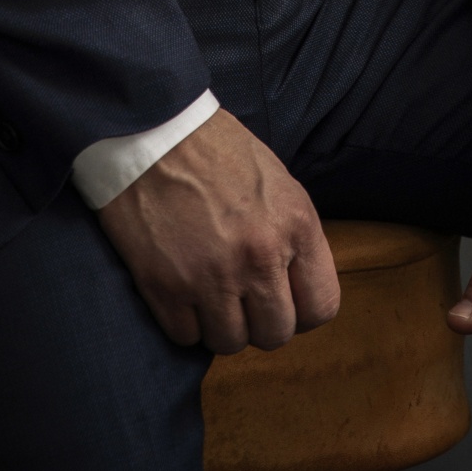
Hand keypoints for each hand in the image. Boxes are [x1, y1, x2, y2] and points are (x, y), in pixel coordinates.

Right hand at [97, 106, 340, 353]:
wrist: (150, 128)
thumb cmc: (213, 147)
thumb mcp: (276, 180)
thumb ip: (292, 235)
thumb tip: (296, 284)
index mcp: (294, 225)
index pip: (321, 307)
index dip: (301, 308)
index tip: (281, 297)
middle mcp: (259, 257)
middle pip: (275, 334)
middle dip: (258, 319)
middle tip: (240, 294)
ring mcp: (211, 276)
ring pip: (230, 342)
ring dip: (219, 323)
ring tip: (207, 290)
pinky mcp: (165, 287)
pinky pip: (186, 337)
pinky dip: (184, 321)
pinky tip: (180, 288)